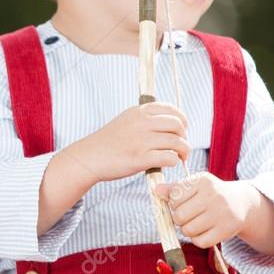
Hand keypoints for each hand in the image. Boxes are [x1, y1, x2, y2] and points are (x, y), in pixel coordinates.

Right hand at [65, 102, 189, 182]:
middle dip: (184, 136)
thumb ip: (144, 118)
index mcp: (138, 112)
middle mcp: (141, 124)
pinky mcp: (140, 159)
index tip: (181, 129)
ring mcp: (141, 141)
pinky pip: (169, 158)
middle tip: (181, 147)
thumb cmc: (108, 142)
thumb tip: (169, 122)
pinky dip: (173, 162)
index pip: (170, 109)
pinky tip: (167, 164)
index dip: (182, 119)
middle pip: (177, 125)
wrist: (88, 157)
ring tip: (179, 157)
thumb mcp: (125, 120)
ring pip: (177, 142)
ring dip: (183, 151)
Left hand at [156, 173, 258, 247]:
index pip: (174, 197)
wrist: (241, 203)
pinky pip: (200, 241)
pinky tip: (203, 232)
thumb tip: (156, 190)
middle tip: (187, 217)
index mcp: (203, 181)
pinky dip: (197, 240)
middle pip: (179, 216)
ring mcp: (221, 213)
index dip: (174, 204)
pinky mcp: (227, 229)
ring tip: (194, 224)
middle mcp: (214, 195)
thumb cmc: (210, 194)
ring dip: (187, 230)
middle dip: (178, 219)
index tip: (182, 204)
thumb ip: (174, 188)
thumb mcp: (194, 186)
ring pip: (188, 230)